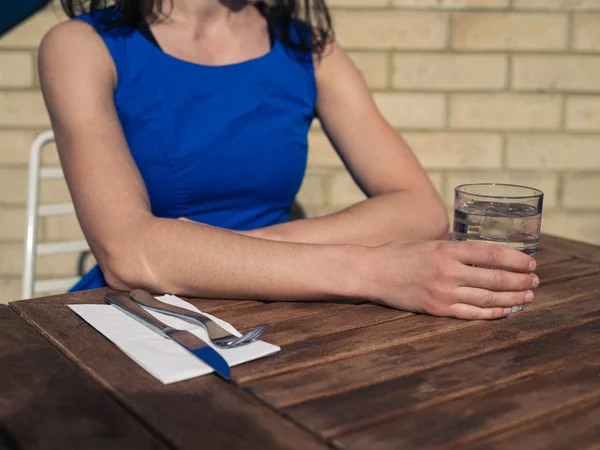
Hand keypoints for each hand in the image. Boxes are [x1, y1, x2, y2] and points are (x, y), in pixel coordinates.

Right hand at [364, 240, 537, 319]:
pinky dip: (492, 313)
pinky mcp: (436, 309)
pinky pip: (471, 313)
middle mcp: (448, 271)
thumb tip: (483, 257)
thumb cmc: (399, 254)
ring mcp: (442, 292)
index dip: (516, 260)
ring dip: (513, 298)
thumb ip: (454, 250)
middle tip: (535, 281)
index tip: (531, 263)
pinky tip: (506, 310)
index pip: (492, 254)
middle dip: (520, 280)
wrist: (371, 271)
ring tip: (528, 296)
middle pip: (495, 277)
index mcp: (447, 249)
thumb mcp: (429, 243)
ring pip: (488, 297)